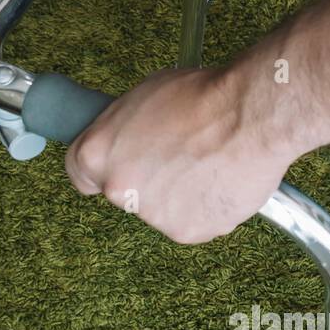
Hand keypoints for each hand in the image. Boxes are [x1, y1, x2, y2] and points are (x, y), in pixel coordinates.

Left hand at [64, 66, 297, 244]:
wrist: (249, 116)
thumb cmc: (202, 97)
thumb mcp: (144, 97)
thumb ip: (125, 129)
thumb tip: (129, 140)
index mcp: (98, 154)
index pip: (80, 174)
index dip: (103, 167)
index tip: (119, 165)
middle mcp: (119, 191)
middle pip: (125, 193)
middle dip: (147, 179)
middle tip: (177, 156)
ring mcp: (153, 216)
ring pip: (163, 210)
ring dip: (180, 195)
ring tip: (208, 165)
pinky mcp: (188, 231)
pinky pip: (194, 221)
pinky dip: (206, 208)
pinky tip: (220, 181)